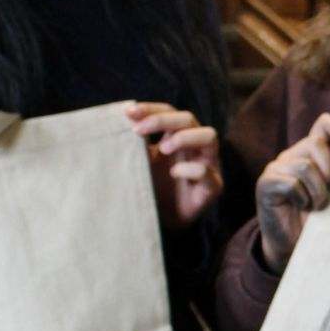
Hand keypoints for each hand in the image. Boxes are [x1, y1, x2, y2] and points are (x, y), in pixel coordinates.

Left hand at [125, 102, 222, 228]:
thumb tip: (116, 122)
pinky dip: (191, 169)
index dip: (151, 109)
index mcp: (177, 136)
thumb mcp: (140, 162)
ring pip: (210, 136)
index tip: (128, 112)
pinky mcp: (213, 187)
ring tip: (163, 149)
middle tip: (138, 130)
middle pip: (188, 118)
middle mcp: (195, 146)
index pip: (169, 111)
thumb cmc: (151, 187)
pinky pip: (207, 172)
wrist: (159, 221)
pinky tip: (174, 173)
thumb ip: (134, 144)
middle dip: (163, 120)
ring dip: (184, 137)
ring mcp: (208, 164)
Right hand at [255, 113, 329, 272]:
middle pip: (315, 144)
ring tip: (316, 206)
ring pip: (305, 166)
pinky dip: (302, 199)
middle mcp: (292, 155)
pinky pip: (291, 184)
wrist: (293, 245)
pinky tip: (301, 208)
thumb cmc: (319, 219)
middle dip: (329, 170)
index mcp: (311, 153)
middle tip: (329, 193)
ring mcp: (277, 168)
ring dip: (317, 191)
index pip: (323, 125)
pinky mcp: (266, 183)